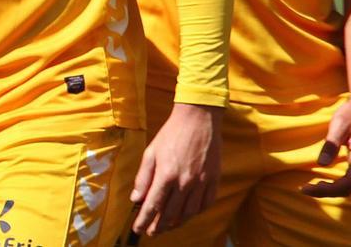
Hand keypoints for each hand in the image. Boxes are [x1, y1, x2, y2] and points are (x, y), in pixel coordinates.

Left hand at [131, 103, 221, 235]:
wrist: (198, 118)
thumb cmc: (172, 133)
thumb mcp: (151, 152)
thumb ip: (143, 177)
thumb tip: (136, 198)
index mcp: (166, 174)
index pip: (153, 205)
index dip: (144, 220)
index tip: (138, 229)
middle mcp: (185, 182)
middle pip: (170, 213)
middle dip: (159, 226)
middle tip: (151, 232)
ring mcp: (201, 182)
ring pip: (189, 212)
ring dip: (177, 223)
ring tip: (167, 226)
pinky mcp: (214, 179)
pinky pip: (206, 203)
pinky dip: (196, 212)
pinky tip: (188, 214)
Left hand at [302, 96, 350, 197]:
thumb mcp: (339, 124)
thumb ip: (331, 144)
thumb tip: (322, 164)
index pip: (348, 183)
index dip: (327, 190)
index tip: (306, 188)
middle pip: (350, 188)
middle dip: (327, 192)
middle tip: (305, 189)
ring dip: (333, 189)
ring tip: (312, 187)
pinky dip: (339, 184)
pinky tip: (325, 181)